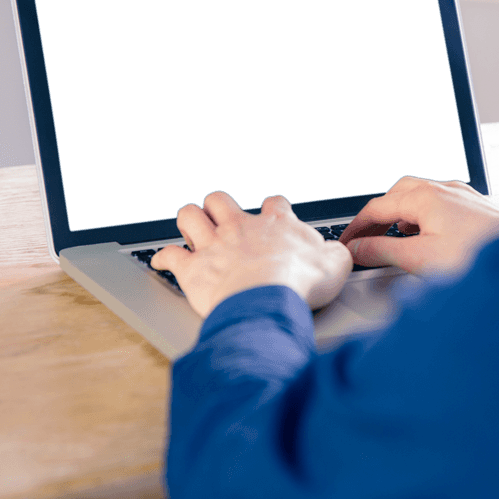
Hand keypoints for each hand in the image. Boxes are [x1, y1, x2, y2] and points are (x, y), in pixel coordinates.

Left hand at [151, 192, 351, 317]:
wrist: (268, 298)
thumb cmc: (301, 282)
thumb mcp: (336, 265)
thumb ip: (335, 254)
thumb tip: (336, 254)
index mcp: (276, 224)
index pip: (274, 204)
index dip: (273, 210)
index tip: (274, 218)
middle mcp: (241, 227)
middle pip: (220, 200)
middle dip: (218, 207)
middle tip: (223, 219)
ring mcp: (214, 245)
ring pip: (190, 216)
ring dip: (189, 221)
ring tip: (193, 230)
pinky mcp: (193, 269)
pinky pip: (169, 255)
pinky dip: (164, 258)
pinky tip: (162, 261)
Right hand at [338, 177, 498, 276]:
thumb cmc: (484, 257)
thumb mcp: (422, 259)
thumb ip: (384, 252)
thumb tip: (357, 250)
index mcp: (426, 196)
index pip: (376, 207)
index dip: (355, 227)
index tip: (344, 244)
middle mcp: (445, 190)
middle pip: (397, 195)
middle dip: (377, 216)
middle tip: (363, 240)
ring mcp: (465, 197)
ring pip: (420, 197)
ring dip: (400, 216)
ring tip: (391, 239)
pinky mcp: (479, 209)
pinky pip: (441, 205)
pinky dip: (423, 218)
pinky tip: (429, 237)